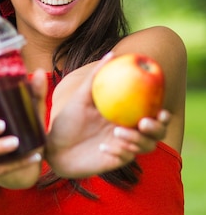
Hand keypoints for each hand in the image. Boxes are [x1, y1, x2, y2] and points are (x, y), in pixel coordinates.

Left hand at [46, 61, 166, 177]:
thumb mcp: (80, 97)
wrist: (53, 147)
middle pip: (157, 132)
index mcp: (125, 114)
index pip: (152, 113)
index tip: (160, 109)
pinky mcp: (116, 161)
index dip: (162, 113)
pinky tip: (103, 148)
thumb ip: (96, 78)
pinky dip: (119, 153)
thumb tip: (113, 53)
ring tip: (116, 133)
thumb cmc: (66, 121)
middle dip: (157, 128)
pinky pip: (126, 158)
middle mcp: (129, 130)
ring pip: (146, 146)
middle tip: (144, 123)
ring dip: (136, 140)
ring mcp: (124, 146)